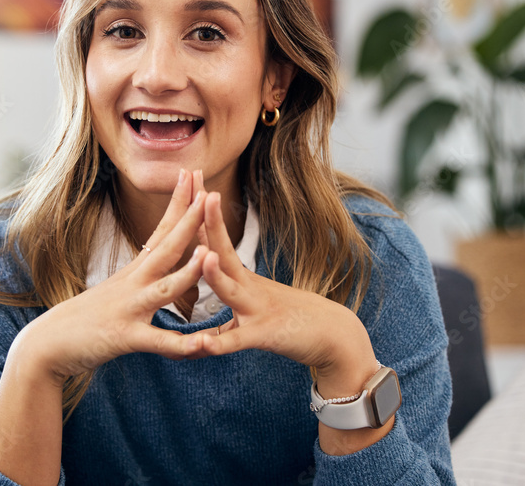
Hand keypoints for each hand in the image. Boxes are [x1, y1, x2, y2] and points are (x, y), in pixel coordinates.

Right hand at [14, 169, 210, 383]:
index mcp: (134, 271)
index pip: (161, 230)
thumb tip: (155, 256)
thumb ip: (140, 275)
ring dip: (189, 272)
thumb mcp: (116, 289)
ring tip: (210, 253)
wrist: (47, 343)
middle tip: (210, 192)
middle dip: (189, 220)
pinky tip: (201, 344)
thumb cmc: (84, 318)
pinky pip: (157, 342)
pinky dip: (180, 345)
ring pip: (165, 288)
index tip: (193, 173)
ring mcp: (129, 309)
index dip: (179, 203)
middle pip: (167, 247)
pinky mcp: (124, 338)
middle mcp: (133, 283)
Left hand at [193, 191, 378, 396]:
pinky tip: (203, 343)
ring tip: (202, 255)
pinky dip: (220, 343)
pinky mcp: (264, 336)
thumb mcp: (255, 301)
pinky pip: (239, 341)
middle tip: (200, 190)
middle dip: (210, 222)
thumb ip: (228, 291)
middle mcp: (248, 287)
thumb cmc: (292, 319)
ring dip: (215, 275)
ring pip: (231, 290)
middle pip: (223, 251)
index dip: (202, 213)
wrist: (334, 337)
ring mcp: (257, 310)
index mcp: (243, 277)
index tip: (190, 181)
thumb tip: (205, 271)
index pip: (216, 240)